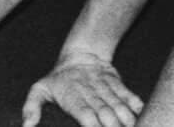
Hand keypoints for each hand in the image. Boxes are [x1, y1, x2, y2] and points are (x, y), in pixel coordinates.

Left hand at [22, 54, 143, 126]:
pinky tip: (142, 115)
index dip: (94, 125)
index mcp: (73, 98)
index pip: (86, 115)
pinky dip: (136, 105)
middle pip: (106, 113)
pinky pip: (128, 95)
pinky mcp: (117, 84)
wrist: (82, 53)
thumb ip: (31, 108)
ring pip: (119, 105)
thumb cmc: (58, 78)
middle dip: (114, 126)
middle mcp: (92, 94)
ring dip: (127, 119)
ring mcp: (106, 89)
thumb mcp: (39, 89)